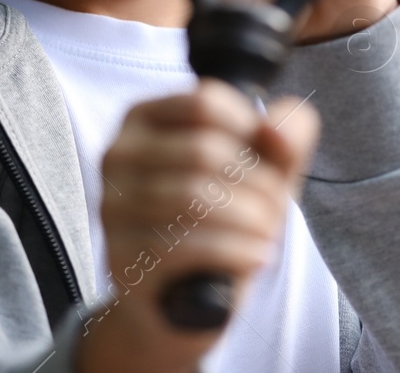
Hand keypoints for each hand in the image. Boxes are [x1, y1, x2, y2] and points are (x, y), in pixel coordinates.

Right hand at [77, 81, 319, 372]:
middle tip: (277, 207)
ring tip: (268, 232)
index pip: (205, 102)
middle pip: (204, 151)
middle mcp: (117, 155)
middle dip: (258, 182)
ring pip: (195, 197)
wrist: (187, 296)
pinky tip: (257, 256)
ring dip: (251, 218)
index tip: (268, 159)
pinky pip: (186, 245)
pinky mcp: (119, 258)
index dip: (252, 130)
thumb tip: (277, 129)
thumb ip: (287, 134)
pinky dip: (236, 251)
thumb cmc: (227, 216)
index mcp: (145, 118)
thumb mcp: (266, 168)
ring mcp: (112, 208)